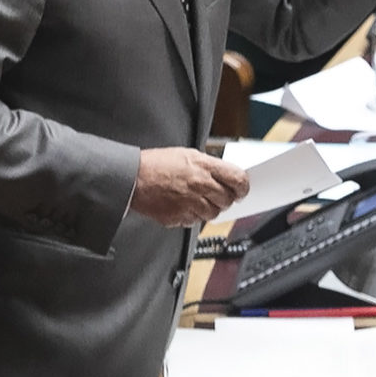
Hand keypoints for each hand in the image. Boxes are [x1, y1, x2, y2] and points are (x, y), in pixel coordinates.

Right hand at [133, 148, 248, 227]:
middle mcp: (199, 185)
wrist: (132, 179)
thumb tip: (224, 176)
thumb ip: (208, 165)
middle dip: (226, 199)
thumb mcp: (186, 154)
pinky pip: (196, 221)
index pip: (238, 179)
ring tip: (199, 200)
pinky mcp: (179, 217)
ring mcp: (190, 203)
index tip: (242, 189)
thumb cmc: (156, 164)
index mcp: (203, 166)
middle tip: (220, 195)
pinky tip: (186, 205)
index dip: (243, 186)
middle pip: (227, 199)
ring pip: (213, 214)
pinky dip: (194, 216)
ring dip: (210, 208)